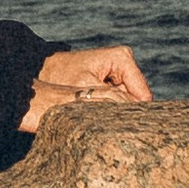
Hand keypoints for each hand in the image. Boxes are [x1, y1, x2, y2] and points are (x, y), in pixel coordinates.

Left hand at [20, 43, 150, 131]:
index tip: (125, 129)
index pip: (142, 94)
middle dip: (125, 111)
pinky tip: (98, 112)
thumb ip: (110, 100)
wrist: (46, 70)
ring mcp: (121, 70)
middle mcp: (125, 61)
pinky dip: (111, 108)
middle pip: (138, 97)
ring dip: (117, 111)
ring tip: (99, 117)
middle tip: (108, 124)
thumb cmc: (62, 75)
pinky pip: (121, 98)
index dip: (135, 113)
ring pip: (130, 100)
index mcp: (122, 59)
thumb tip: (129, 118)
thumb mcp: (85, 90)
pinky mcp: (115, 78)